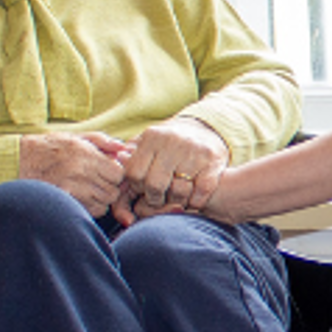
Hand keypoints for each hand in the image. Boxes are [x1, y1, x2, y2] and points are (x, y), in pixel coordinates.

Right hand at [18, 131, 130, 216]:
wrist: (18, 162)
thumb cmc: (47, 148)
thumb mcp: (74, 137)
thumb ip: (101, 141)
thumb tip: (123, 147)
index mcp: (86, 155)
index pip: (118, 173)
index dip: (116, 174)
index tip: (109, 172)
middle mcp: (80, 173)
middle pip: (113, 190)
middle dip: (110, 188)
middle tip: (100, 183)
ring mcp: (72, 189)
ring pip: (103, 204)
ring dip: (101, 199)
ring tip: (90, 190)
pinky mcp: (64, 202)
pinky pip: (90, 211)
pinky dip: (90, 207)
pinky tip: (82, 198)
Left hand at [112, 116, 229, 224]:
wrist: (207, 129)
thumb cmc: (169, 145)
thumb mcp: (148, 145)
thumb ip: (130, 160)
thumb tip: (119, 164)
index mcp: (153, 136)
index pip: (134, 173)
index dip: (136, 187)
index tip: (143, 188)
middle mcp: (173, 141)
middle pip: (154, 185)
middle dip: (155, 198)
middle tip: (159, 198)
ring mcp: (194, 151)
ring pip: (178, 192)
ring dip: (177, 202)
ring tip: (176, 198)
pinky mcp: (212, 162)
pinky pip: (200, 193)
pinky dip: (196, 202)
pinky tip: (194, 198)